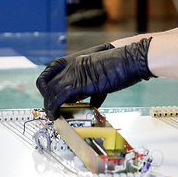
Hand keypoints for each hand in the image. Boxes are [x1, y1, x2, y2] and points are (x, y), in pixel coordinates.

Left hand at [37, 38, 153, 118]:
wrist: (130, 59)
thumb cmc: (121, 67)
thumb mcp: (102, 76)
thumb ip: (93, 88)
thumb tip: (93, 102)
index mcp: (76, 61)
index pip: (51, 72)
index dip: (48, 87)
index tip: (51, 99)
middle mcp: (72, 66)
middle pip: (48, 84)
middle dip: (47, 99)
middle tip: (51, 111)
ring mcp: (74, 73)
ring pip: (51, 92)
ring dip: (49, 106)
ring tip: (53, 117)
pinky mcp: (79, 83)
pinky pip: (59, 98)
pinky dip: (54, 108)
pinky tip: (56, 116)